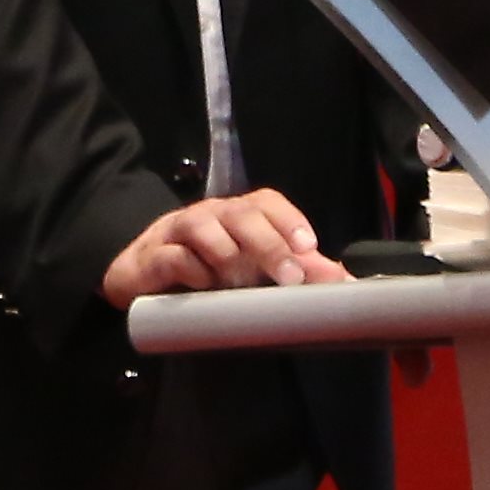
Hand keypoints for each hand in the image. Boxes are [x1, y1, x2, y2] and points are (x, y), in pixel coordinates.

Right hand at [102, 190, 350, 305]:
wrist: (145, 273)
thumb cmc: (209, 266)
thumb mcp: (256, 267)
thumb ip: (299, 269)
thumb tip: (344, 280)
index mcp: (239, 214)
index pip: (267, 202)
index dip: (289, 220)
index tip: (308, 246)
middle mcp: (212, 215)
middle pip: (242, 215)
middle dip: (269, 245)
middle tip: (289, 277)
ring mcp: (179, 231)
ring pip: (205, 229)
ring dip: (228, 258)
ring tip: (237, 284)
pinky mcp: (153, 256)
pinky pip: (176, 257)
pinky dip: (193, 270)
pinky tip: (203, 286)